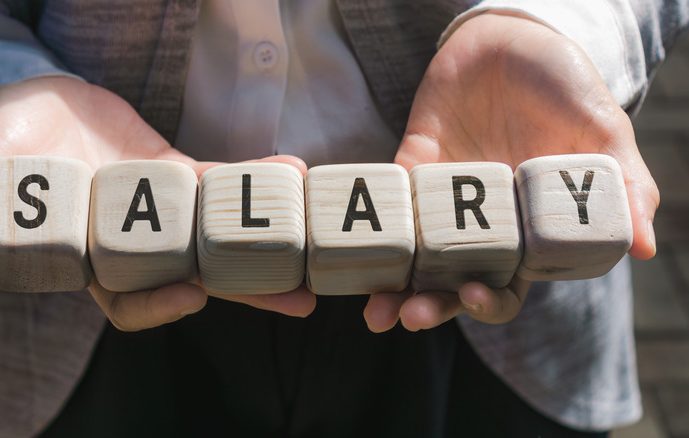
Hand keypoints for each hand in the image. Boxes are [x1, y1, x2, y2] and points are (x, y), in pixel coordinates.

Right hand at [0, 76, 314, 330]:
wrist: (36, 103)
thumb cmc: (6, 142)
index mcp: (86, 258)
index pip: (126, 300)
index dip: (157, 306)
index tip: (194, 297)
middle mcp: (132, 245)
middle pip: (195, 278)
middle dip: (247, 291)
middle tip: (301, 300)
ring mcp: (160, 213)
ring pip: (219, 237)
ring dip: (267, 244)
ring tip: (313, 246)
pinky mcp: (177, 175)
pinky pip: (220, 186)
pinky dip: (253, 184)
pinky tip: (290, 175)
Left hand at [365, 12, 658, 331]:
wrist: (518, 36)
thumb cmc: (566, 85)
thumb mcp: (603, 131)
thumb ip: (624, 186)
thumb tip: (647, 248)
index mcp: (528, 228)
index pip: (508, 282)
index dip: (490, 300)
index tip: (474, 297)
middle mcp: (482, 223)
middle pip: (452, 279)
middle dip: (431, 304)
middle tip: (408, 317)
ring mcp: (445, 197)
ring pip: (415, 253)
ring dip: (393, 282)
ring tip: (373, 307)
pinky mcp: (414, 165)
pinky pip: (392, 199)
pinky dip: (372, 220)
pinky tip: (353, 242)